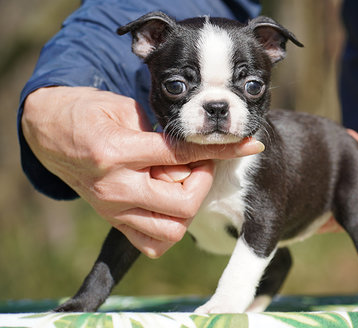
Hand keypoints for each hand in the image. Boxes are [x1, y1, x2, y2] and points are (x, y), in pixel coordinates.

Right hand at [22, 86, 263, 257]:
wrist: (49, 132)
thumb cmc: (88, 112)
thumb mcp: (124, 108)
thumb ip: (161, 131)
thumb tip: (200, 145)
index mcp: (117, 152)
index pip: (183, 154)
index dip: (220, 149)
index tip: (249, 144)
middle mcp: (116, 187)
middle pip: (183, 204)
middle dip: (202, 182)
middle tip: (199, 163)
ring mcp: (113, 209)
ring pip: (172, 231)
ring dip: (188, 208)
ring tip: (183, 183)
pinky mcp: (113, 220)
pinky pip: (152, 244)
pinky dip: (171, 230)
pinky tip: (171, 205)